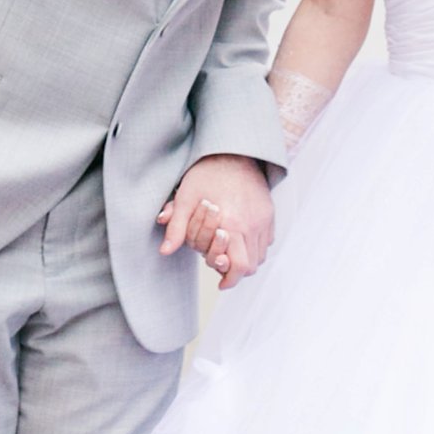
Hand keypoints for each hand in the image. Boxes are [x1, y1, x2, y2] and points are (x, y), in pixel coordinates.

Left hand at [158, 154, 274, 287]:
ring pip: (261, 255)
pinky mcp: (269, 212)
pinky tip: (240, 240)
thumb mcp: (186, 198)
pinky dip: (255, 246)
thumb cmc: (207, 173)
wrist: (232, 150)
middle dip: (236, 272)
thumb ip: (177, 227)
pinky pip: (267, 240)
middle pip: (251, 266)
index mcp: (232, 224)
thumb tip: (164, 251)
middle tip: (222, 268)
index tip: (220, 283)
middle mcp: (251, 224)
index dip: (229, 280)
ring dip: (246, 260)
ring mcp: (263, 218)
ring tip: (230, 254)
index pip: (238, 266)